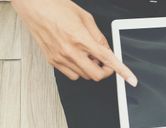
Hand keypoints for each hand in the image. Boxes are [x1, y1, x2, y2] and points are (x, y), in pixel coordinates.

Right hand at [12, 0, 136, 84]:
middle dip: (104, 71)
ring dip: (90, 68)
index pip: (107, 60)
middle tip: (104, 62)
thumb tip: (108, 50)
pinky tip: (76, 57)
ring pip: (85, 76)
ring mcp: (60, 58)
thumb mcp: (85, 18)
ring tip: (86, 54)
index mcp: (81, 39)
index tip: (131, 80)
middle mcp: (70, 51)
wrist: (33, 5)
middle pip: (96, 75)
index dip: (122, 72)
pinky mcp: (52, 61)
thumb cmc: (56, 7)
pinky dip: (78, 70)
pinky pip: (72, 75)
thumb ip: (99, 37)